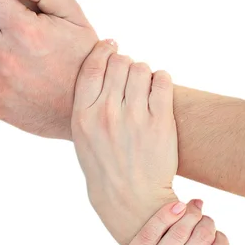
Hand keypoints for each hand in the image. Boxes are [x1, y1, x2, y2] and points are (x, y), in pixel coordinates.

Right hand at [72, 40, 178, 244]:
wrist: (129, 198)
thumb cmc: (104, 166)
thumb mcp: (83, 137)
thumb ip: (89, 104)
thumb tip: (106, 65)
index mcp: (82, 117)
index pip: (92, 67)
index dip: (103, 50)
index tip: (111, 45)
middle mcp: (106, 114)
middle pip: (119, 63)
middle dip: (125, 64)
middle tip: (129, 76)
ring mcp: (133, 118)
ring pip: (141, 68)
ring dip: (144, 73)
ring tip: (143, 88)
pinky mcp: (159, 122)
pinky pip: (162, 81)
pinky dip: (161, 80)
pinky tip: (157, 91)